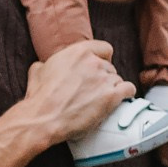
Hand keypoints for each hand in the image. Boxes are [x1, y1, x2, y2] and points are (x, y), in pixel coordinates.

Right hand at [0, 40, 131, 166]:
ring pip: (118, 79)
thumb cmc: (39, 97)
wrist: (44, 118)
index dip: (104, 59)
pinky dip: (127, 94)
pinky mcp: (111, 96)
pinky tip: (122, 99)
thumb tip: (45, 65)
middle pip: (110, 67)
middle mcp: (93, 62)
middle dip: (104, 77)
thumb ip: (47, 63)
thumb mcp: (38, 70)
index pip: (104, 48)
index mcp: (78, 52)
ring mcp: (104, 79)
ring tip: (102, 100)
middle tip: (96, 90)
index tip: (101, 67)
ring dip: (113, 88)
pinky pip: (129, 89)